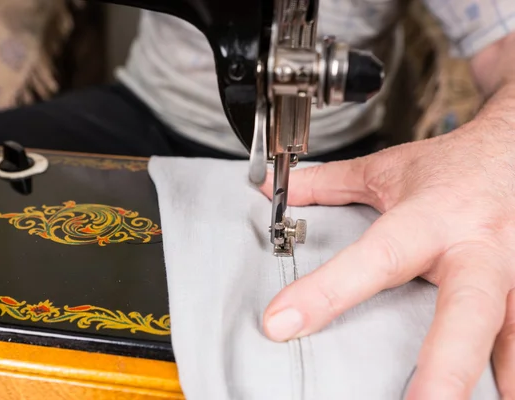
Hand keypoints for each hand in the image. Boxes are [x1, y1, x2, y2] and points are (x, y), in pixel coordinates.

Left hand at [260, 118, 514, 398]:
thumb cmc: (452, 166)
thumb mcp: (384, 169)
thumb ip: (325, 183)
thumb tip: (267, 186)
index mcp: (429, 218)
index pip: (374, 258)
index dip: (328, 291)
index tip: (284, 322)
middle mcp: (476, 249)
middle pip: (466, 310)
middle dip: (445, 364)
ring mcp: (514, 274)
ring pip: (509, 334)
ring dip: (490, 382)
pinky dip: (513, 375)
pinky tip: (500, 398)